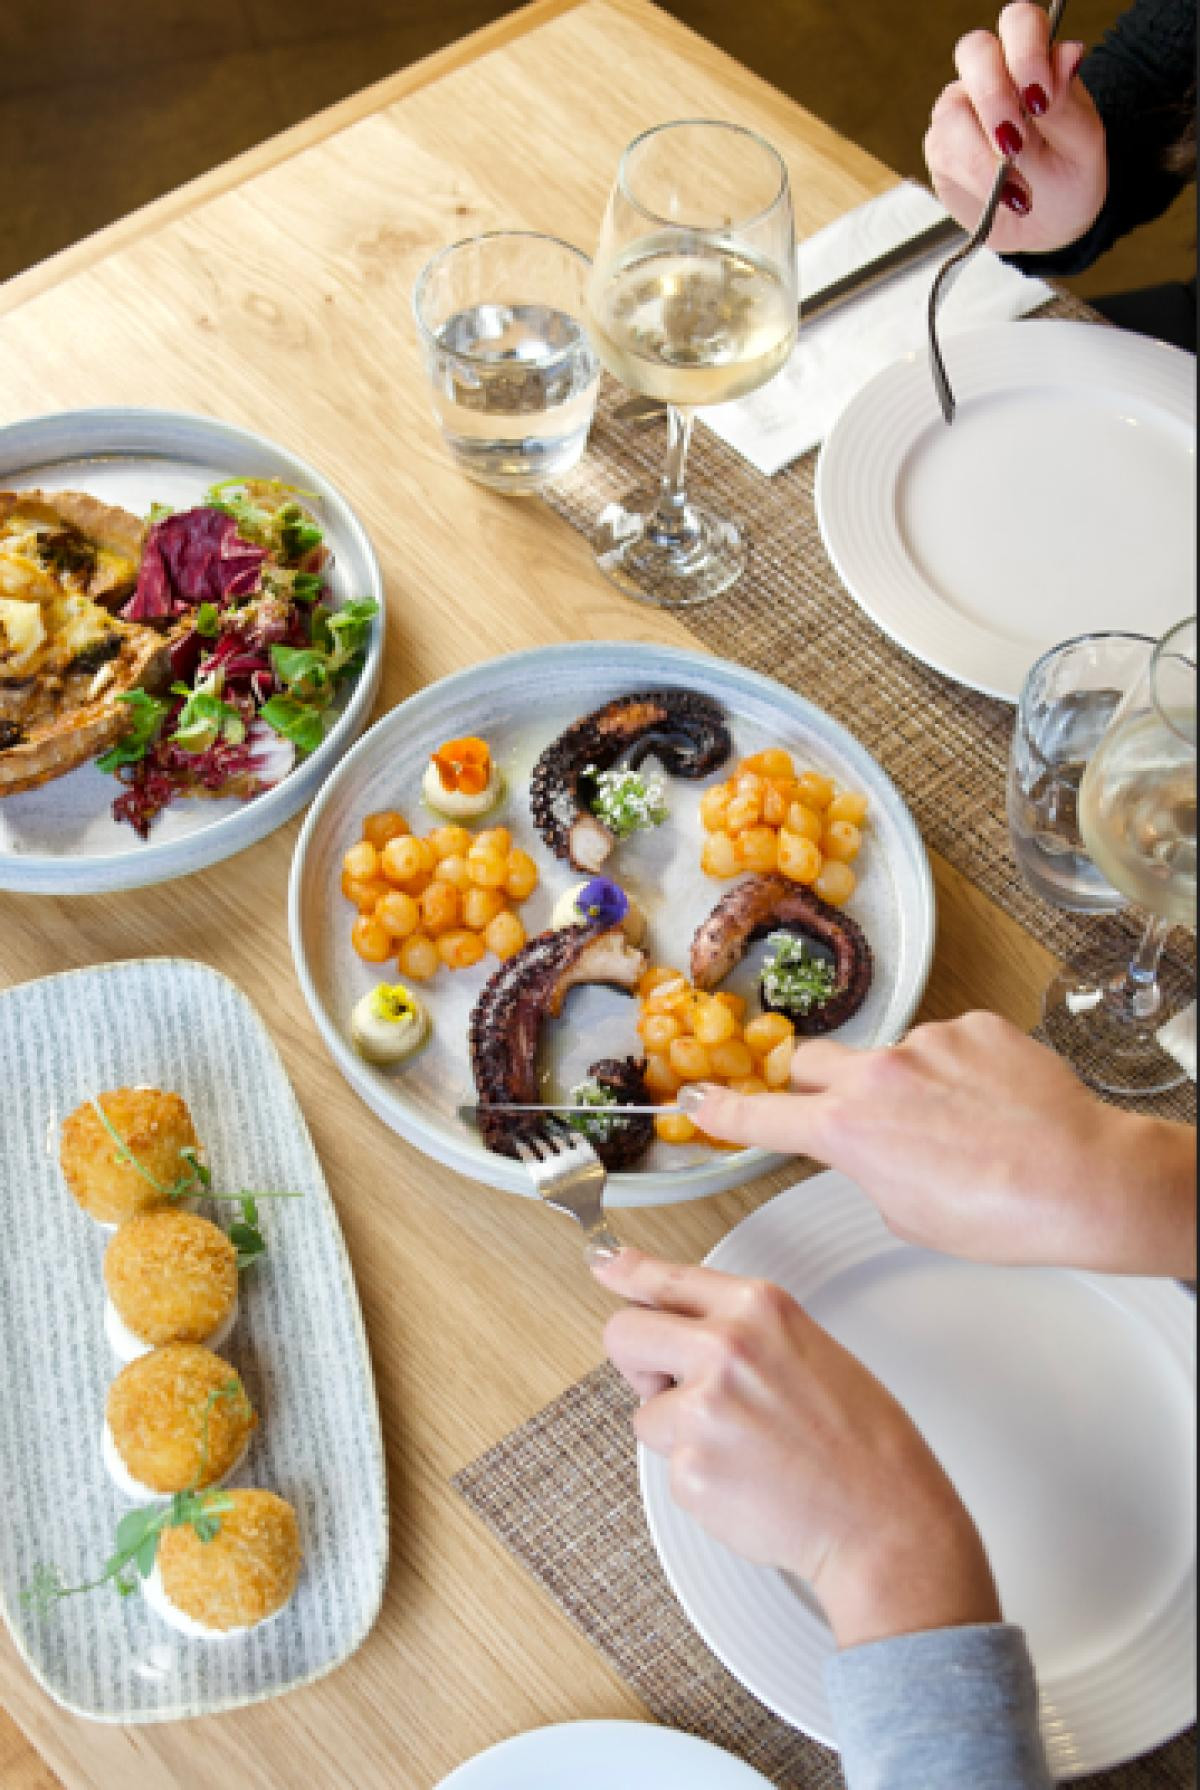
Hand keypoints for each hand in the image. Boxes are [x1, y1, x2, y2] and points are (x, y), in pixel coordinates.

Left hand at [593, 1249, 999, 1648]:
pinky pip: (670, 1467)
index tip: (604, 1266)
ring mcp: (703, 1410)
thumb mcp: (807, 1349)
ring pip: (646, 1414)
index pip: (667, 1278)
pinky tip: (749, 1479)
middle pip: (622, 1335)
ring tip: (746, 1446)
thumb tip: (679, 1315)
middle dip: (638, 1363)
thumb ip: (740, 1326)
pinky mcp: (690, 1470)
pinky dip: (700, 1478)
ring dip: (680, 1432)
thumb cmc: (861, 1441)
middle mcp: (724, 1348)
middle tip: (674, 1387)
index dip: (627, 1274)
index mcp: (758, 1308)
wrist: (885, 1521)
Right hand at [683, 1012, 1196, 1277]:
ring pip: (891, 1056)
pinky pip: (947, 1043)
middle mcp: (876, 1075)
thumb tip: (875, 1151)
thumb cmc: (1000, 1214)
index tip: (698, 1097)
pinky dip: (959, 1071)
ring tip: (962, 1128)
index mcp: (847, 1130)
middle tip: (853, 1115)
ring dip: (908, 1085)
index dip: (723, 1109)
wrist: (1082, 1179)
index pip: (762, 1116)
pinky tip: (992, 1106)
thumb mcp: (907, 1216)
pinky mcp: (974, 1025)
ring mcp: (926, 1043)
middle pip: (813, 1062)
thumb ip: (869, 1171)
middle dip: (819, 1086)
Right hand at [924, 3, 1106, 253]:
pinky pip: (945, 153)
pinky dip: (975, 179)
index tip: (1040, 100)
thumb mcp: (1082, 143)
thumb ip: (1068, 102)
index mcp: (1033, 59)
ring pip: (952, 109)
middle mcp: (993, 75)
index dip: (1025, 52)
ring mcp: (962, 110)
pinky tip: (1000, 198)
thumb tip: (1068, 52)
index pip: (1019, 24)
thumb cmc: (1069, 176)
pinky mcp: (942, 149)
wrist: (1048, 226)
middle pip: (974, 52)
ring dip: (983, 153)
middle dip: (995, 97)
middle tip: (1017, 145)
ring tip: (1018, 188)